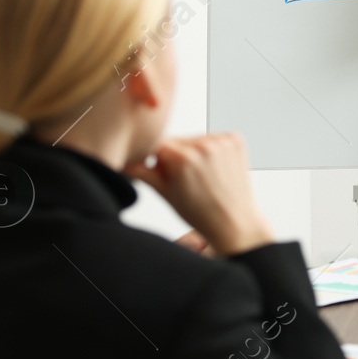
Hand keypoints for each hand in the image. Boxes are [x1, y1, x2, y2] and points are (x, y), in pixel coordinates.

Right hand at [126, 133, 274, 256]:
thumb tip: (122, 162)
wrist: (234, 221)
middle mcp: (204, 146)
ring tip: (201, 175)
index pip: (157, 145)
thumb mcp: (165, 193)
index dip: (156, 159)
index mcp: (183, 159)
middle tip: (184, 178)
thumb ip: (141, 172)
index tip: (160, 171)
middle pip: (177, 141)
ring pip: (195, 139)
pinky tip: (214, 168)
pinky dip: (211, 149)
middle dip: (175, 155)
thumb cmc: (199, 213)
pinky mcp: (236, 139)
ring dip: (193, 151)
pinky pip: (214, 138)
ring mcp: (223, 142)